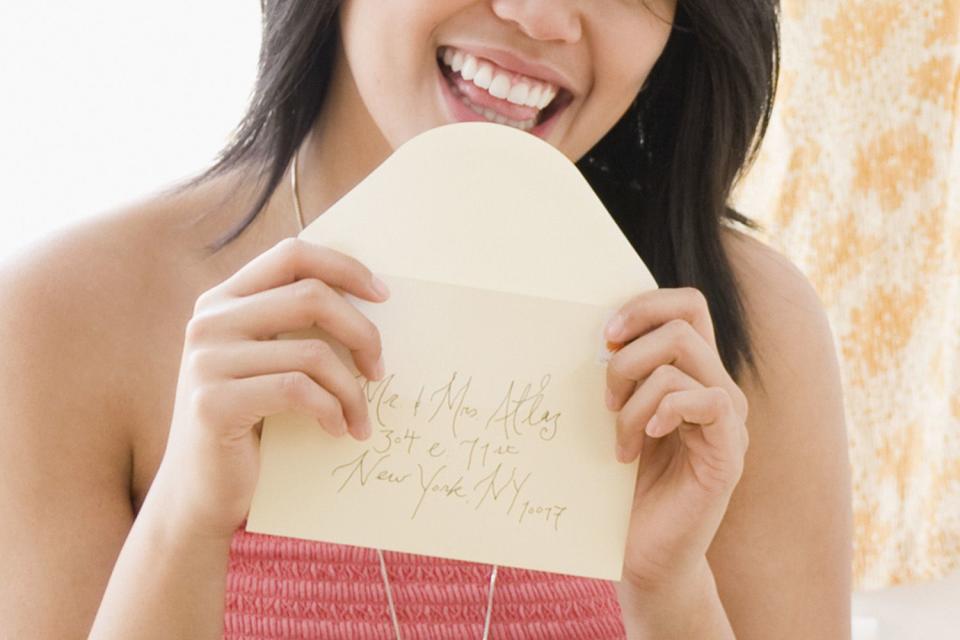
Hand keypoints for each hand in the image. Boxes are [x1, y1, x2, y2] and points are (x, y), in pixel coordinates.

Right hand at [147, 237, 389, 540]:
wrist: (201, 493)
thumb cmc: (251, 424)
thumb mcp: (266, 363)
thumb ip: (295, 326)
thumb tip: (371, 300)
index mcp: (224, 300)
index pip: (293, 255)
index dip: (345, 268)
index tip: (383, 295)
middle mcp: (209, 321)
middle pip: (311, 296)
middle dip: (362, 332)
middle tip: (380, 369)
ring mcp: (206, 361)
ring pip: (312, 352)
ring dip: (352, 390)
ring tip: (360, 417)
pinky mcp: (213, 403)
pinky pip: (298, 391)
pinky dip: (331, 410)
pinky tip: (337, 429)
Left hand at [604, 287, 748, 589]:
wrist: (643, 553)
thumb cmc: (625, 485)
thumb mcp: (618, 415)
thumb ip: (621, 374)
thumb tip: (600, 332)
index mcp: (693, 374)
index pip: (687, 305)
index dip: (646, 305)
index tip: (604, 335)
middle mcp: (718, 388)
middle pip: (682, 324)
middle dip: (629, 353)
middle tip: (606, 396)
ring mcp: (728, 421)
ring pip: (681, 362)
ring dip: (633, 397)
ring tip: (620, 438)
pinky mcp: (728, 453)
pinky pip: (708, 401)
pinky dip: (666, 411)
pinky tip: (644, 441)